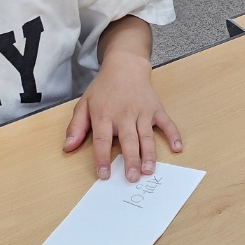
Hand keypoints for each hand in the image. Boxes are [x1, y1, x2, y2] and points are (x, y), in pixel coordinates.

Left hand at [64, 53, 180, 181]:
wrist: (125, 67)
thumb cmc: (103, 89)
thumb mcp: (84, 104)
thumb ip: (76, 127)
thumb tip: (67, 147)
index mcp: (104, 115)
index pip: (102, 140)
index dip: (102, 158)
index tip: (104, 175)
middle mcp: (124, 115)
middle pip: (128, 141)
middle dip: (131, 160)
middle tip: (132, 178)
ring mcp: (142, 112)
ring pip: (147, 136)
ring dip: (149, 154)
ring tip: (149, 171)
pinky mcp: (156, 109)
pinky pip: (167, 124)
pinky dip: (173, 135)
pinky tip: (177, 148)